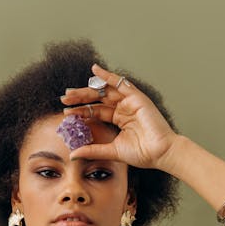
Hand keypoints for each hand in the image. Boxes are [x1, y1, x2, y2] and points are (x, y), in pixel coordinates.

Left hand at [60, 63, 176, 169]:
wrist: (160, 153)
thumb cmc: (143, 154)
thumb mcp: (112, 151)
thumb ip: (93, 150)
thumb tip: (73, 154)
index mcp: (119, 119)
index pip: (96, 112)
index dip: (81, 111)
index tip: (65, 114)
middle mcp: (123, 108)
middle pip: (98, 99)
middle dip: (80, 99)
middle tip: (64, 100)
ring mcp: (130, 101)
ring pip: (104, 91)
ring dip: (87, 90)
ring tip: (70, 92)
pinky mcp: (136, 97)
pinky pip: (120, 83)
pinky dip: (107, 76)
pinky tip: (95, 70)